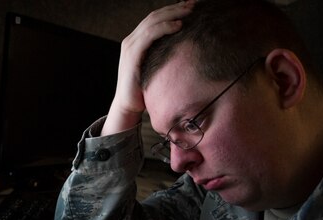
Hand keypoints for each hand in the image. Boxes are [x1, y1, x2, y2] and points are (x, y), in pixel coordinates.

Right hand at [102, 0, 194, 135]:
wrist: (128, 106)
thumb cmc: (143, 89)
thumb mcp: (154, 68)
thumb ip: (162, 55)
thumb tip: (183, 49)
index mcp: (135, 41)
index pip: (155, 19)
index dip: (173, 10)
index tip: (191, 7)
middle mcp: (131, 40)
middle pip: (154, 16)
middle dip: (175, 8)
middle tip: (194, 4)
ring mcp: (130, 47)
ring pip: (152, 21)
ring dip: (173, 14)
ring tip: (189, 11)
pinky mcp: (132, 55)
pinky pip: (149, 35)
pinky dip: (164, 27)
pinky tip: (178, 25)